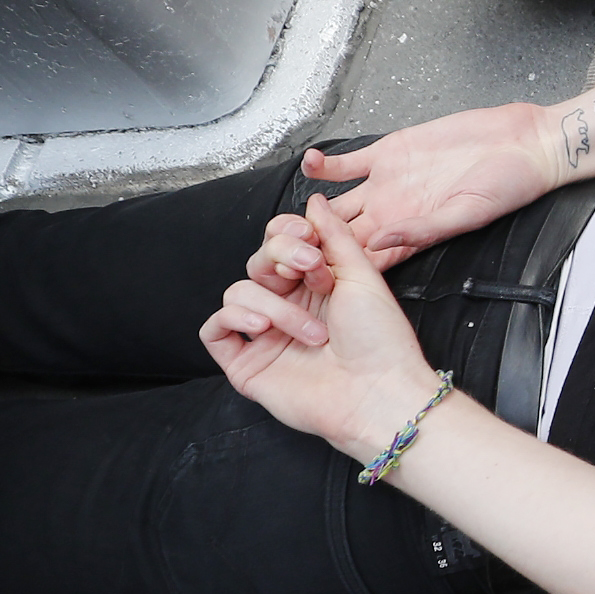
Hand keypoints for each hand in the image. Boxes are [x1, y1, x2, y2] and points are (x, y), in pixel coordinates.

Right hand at [201, 198, 440, 450]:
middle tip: (312, 271)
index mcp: (315, 284)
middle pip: (257, 262)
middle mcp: (287, 306)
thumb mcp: (362, 275)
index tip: (310, 240)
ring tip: (311, 330)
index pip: (280, 243)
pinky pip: (214, 328)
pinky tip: (262, 326)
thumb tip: (314, 201)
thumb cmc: (380, 340)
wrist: (378, 392)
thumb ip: (334, 235)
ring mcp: (265, 335)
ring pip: (238, 292)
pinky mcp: (246, 363)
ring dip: (274, 303)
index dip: (287, 234)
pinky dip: (232, 319)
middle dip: (281, 258)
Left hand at [301, 100, 564, 263]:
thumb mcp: (466, 216)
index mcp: (408, 235)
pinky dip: (326, 165)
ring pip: (335, 202)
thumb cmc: (507, 187)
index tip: (305, 274)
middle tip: (281, 246)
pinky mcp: (388, 152)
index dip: (334, 269)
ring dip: (311, 208)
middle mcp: (391, 212)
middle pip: (338, 236)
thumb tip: (377, 244)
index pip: (362, 262)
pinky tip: (311, 164)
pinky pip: (347, 164)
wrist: (523, 144)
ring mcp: (386, 183)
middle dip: (309, 243)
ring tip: (286, 211)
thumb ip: (421, 231)